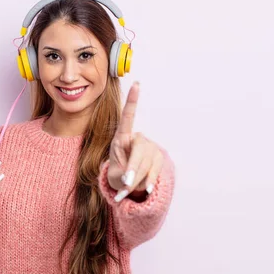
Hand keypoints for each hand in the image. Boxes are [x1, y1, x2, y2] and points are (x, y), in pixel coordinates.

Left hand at [107, 81, 163, 201]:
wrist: (128, 182)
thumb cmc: (117, 173)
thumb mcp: (114, 173)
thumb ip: (121, 173)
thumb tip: (130, 179)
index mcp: (122, 137)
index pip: (128, 117)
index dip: (133, 100)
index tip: (137, 84)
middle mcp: (137, 139)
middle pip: (139, 150)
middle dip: (133, 168)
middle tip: (126, 183)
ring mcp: (150, 147)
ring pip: (147, 162)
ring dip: (138, 179)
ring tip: (128, 189)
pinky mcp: (158, 157)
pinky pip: (154, 170)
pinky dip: (149, 181)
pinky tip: (146, 188)